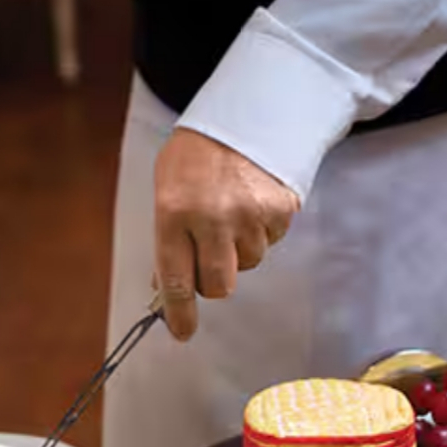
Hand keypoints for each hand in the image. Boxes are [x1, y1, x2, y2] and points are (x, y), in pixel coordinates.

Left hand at [151, 128, 299, 340]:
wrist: (245, 113)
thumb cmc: (197, 155)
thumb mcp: (168, 189)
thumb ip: (167, 238)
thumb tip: (166, 285)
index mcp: (174, 212)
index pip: (176, 280)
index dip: (179, 313)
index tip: (181, 332)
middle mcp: (212, 218)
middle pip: (219, 285)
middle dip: (213, 282)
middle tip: (209, 261)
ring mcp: (250, 216)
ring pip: (249, 264)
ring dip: (239, 250)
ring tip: (233, 212)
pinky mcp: (280, 211)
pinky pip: (270, 241)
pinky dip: (261, 230)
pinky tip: (252, 202)